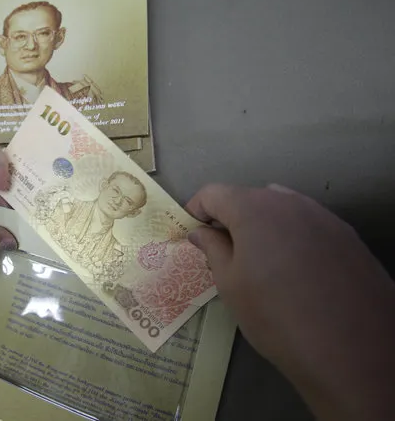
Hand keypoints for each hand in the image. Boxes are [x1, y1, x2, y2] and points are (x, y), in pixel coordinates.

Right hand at [186, 184, 394, 419]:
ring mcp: (322, 216)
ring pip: (280, 209)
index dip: (196, 210)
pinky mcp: (346, 235)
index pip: (213, 193)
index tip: (192, 235)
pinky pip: (307, 224)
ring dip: (262, 226)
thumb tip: (201, 231)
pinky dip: (291, 237)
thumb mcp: (230, 284)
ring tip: (261, 263)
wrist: (350, 349)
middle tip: (224, 254)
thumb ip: (212, 248)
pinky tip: (295, 272)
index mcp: (254, 209)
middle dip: (230, 219)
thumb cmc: (274, 315)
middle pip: (248, 198)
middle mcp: (290, 202)